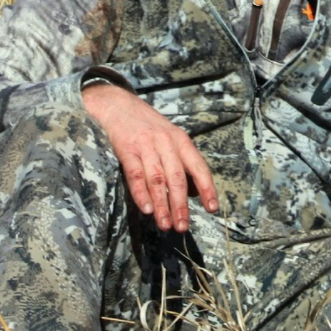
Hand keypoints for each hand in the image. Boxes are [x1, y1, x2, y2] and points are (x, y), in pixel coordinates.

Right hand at [82, 83, 218, 231]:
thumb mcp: (170, 137)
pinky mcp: (127, 149)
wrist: (118, 104)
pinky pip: (136, 174)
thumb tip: (193, 191)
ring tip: (166, 224)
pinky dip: (141, 193)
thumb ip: (181, 161)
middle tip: (183, 226)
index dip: (207, 188)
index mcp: (181, 140)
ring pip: (158, 180)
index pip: (199, 167)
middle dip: (181, 205)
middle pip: (178, 178)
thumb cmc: (147, 125)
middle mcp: (167, 143)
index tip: (212, 208)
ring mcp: (147, 146)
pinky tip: (146, 208)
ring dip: (162, 205)